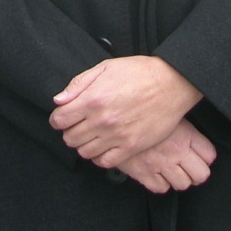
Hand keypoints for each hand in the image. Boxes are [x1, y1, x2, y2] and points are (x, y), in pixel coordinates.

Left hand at [50, 56, 201, 167]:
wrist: (172, 83)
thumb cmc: (140, 72)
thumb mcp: (106, 68)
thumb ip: (79, 84)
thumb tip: (59, 100)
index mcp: (92, 99)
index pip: (59, 120)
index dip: (58, 118)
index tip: (64, 117)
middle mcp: (101, 120)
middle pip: (70, 138)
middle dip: (70, 132)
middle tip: (78, 126)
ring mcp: (117, 135)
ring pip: (85, 152)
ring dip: (83, 145)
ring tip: (91, 136)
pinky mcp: (131, 146)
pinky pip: (105, 162)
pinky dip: (99, 158)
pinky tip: (103, 147)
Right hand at [116, 119, 217, 192]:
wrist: (114, 118)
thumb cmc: (141, 111)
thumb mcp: (168, 111)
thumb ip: (183, 123)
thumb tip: (192, 121)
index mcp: (185, 134)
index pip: (209, 155)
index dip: (205, 157)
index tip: (199, 156)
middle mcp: (176, 151)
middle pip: (201, 175)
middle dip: (196, 173)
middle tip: (189, 168)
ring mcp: (161, 164)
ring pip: (183, 184)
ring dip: (179, 179)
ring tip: (172, 170)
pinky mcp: (144, 173)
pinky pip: (161, 188)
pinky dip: (160, 183)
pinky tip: (157, 172)